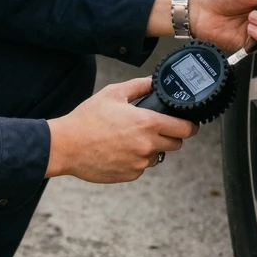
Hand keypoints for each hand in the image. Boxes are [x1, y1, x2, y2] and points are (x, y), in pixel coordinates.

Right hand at [46, 77, 198, 181]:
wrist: (66, 146)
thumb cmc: (87, 119)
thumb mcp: (113, 93)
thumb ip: (139, 86)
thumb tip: (154, 81)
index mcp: (147, 124)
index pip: (184, 129)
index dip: (190, 125)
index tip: (189, 123)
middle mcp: (147, 146)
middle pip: (176, 144)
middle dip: (171, 135)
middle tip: (157, 128)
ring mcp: (139, 163)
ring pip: (157, 156)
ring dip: (151, 147)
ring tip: (129, 137)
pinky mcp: (130, 175)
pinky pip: (141, 166)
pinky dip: (136, 158)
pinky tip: (119, 149)